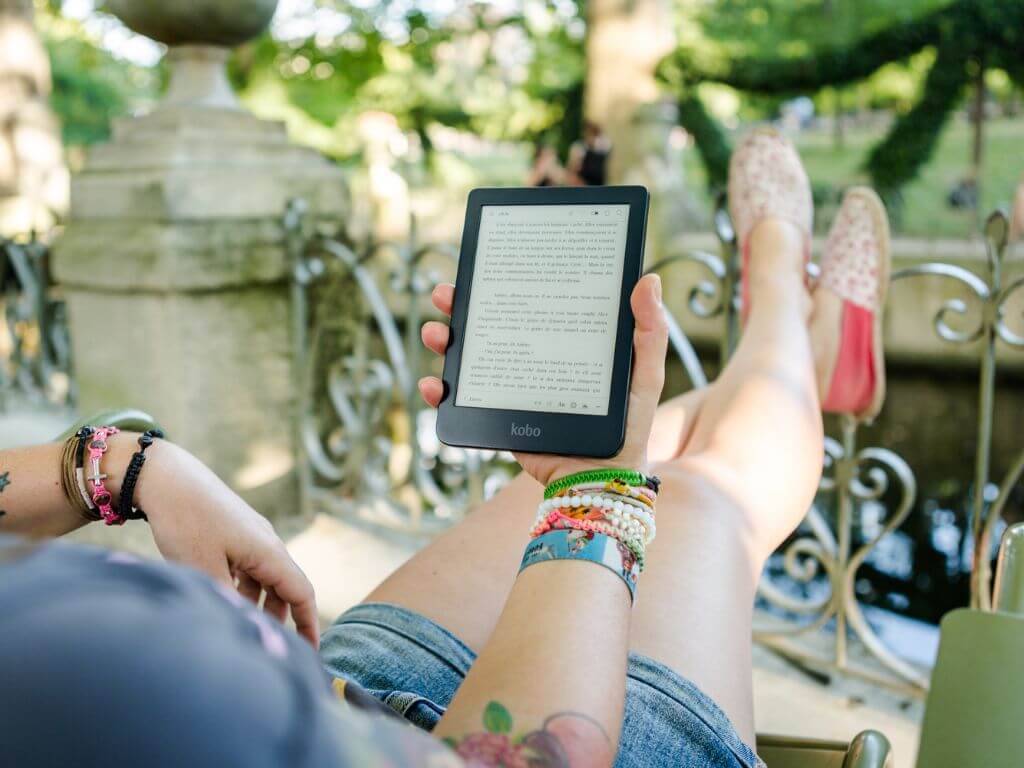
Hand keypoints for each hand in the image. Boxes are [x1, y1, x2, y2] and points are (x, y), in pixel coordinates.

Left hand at [115, 436, 319, 647]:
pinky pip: (247, 567)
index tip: (310, 653)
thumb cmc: (187, 522)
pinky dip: (242, 587)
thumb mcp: (204, 571)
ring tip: (241, 627)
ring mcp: (250, 536)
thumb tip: (244, 630)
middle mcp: (267, 543)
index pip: (302, 594)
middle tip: (270, 648)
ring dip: (258, 604)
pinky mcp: (233, 532)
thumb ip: (228, 603)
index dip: (309, 625)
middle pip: (285, 588)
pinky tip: (222, 598)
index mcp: (269, 552)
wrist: (166, 477)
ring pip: (264, 578)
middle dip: (281, 619)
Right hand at [418, 274, 667, 486]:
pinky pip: (461, 402)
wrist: (600, 483)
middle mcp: (531, 359)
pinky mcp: (497, 417)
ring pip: (468, 357)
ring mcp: (510, 389)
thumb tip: (648, 280)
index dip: (504, 283)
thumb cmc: (629, 429)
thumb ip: (649, 333)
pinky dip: (440, 391)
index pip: (528, 302)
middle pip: (489, 324)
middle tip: (445, 295)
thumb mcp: (644, 376)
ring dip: (444, 341)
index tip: (485, 264)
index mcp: (561, 341)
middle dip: (460, 306)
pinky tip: (434, 384)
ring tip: (435, 333)